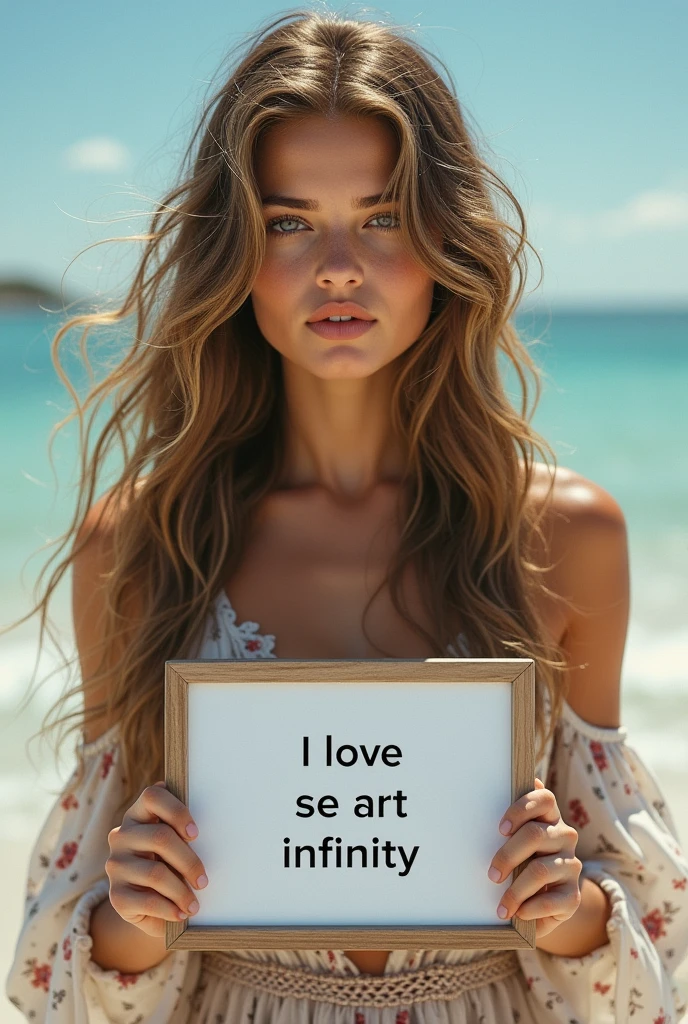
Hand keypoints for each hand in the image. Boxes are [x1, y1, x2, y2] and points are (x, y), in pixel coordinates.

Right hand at [105, 781, 208, 937]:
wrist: (151, 906)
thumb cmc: (172, 866)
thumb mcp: (178, 847)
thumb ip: (185, 833)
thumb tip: (215, 829)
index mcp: (138, 815)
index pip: (152, 796)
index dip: (176, 811)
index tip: (196, 833)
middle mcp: (122, 836)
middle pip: (160, 837)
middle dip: (189, 861)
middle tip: (204, 881)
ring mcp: (116, 865)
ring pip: (155, 872)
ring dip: (181, 891)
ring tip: (195, 905)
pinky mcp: (115, 895)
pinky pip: (147, 900)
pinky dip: (169, 909)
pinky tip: (180, 914)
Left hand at [488, 777, 581, 939]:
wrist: (542, 903)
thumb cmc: (519, 864)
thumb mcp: (512, 844)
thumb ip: (505, 828)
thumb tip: (472, 813)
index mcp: (549, 817)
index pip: (544, 799)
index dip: (521, 809)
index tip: (500, 829)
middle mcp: (564, 836)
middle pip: (535, 835)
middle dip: (507, 855)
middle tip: (492, 875)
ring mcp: (571, 865)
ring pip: (540, 870)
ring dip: (515, 891)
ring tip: (501, 907)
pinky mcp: (573, 894)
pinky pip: (551, 900)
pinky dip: (530, 908)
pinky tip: (518, 914)